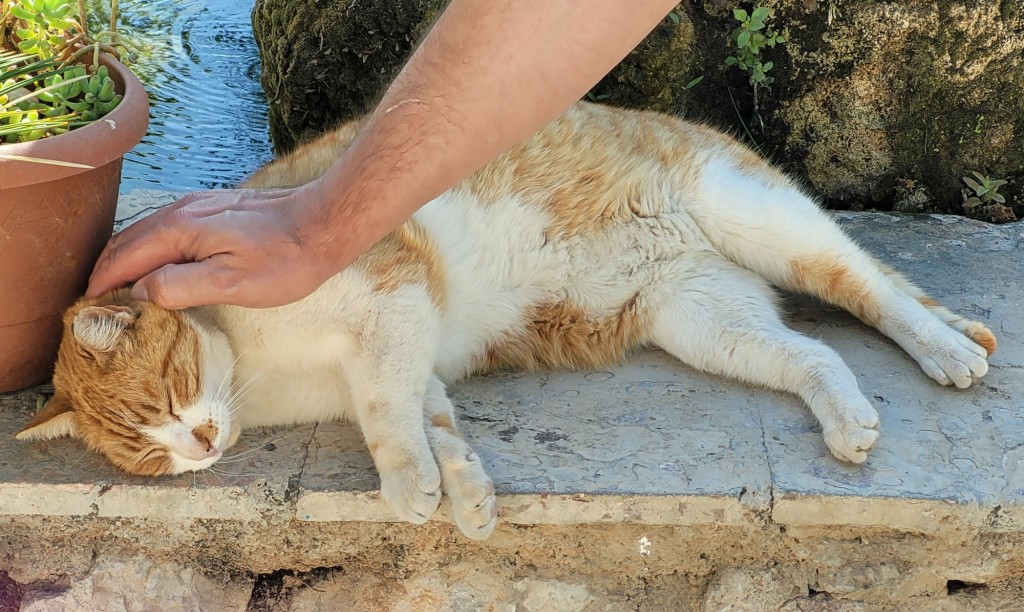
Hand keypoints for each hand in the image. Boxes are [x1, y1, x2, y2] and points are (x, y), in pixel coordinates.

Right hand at [86, 181, 343, 308]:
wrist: (326, 222)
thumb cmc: (284, 259)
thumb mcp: (229, 284)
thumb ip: (178, 287)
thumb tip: (139, 293)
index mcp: (177, 230)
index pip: (121, 259)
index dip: (101, 286)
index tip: (88, 312)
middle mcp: (181, 211)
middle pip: (127, 242)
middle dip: (107, 272)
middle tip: (96, 305)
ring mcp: (199, 206)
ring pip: (147, 234)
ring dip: (128, 260)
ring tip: (121, 291)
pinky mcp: (217, 209)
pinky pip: (169, 230)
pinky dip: (152, 250)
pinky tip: (159, 267)